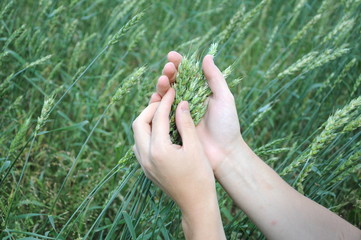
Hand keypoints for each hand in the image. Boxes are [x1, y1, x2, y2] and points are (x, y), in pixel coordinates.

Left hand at [132, 88, 215, 213]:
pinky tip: (160, 131)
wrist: (196, 204)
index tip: (172, 91)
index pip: (158, 118)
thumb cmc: (200, 176)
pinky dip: (147, 133)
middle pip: (138, 123)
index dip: (165, 101)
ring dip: (147, 121)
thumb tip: (180, 103)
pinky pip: (140, 145)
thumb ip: (185, 123)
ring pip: (137, 134)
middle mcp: (145, 157)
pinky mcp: (146, 169)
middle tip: (165, 102)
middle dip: (151, 109)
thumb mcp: (195, 148)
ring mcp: (143, 164)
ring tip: (163, 114)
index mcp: (158, 150)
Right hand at [155, 51, 243, 175]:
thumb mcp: (224, 98)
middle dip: (168, 73)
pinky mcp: (171, 126)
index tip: (172, 56)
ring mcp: (178, 113)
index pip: (186, 73)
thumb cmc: (227, 125)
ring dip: (161, 87)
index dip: (178, 64)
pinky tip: (155, 98)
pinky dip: (155, 105)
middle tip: (168, 69)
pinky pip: (160, 113)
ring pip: (164, 96)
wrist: (223, 153)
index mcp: (200, 92)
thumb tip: (207, 56)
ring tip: (162, 82)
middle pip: (173, 83)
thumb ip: (215, 78)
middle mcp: (187, 100)